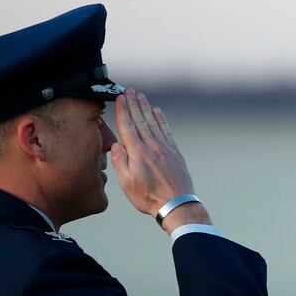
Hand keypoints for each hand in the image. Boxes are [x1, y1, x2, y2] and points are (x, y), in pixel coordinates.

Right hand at [110, 88, 197, 216]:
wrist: (177, 205)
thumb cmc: (148, 197)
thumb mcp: (127, 183)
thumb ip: (121, 162)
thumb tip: (117, 144)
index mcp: (138, 153)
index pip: (128, 126)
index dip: (123, 111)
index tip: (119, 97)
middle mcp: (152, 147)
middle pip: (140, 120)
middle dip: (133, 104)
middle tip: (129, 90)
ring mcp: (165, 148)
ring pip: (153, 123)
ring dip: (146, 108)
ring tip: (140, 96)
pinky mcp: (175, 153)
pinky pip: (166, 131)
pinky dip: (161, 120)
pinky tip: (157, 111)